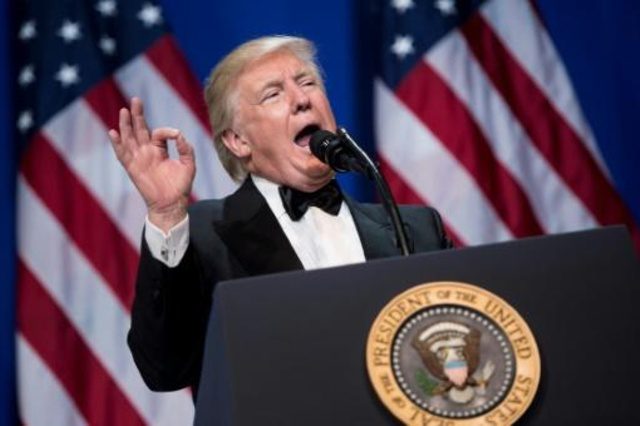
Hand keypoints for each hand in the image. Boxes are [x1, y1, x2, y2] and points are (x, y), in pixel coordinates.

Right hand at [108, 97, 195, 231]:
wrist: (172, 204)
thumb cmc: (181, 186)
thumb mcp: (189, 164)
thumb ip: (186, 148)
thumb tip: (179, 134)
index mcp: (159, 149)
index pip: (158, 133)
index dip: (166, 131)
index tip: (175, 135)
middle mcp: (147, 152)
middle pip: (139, 129)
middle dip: (137, 115)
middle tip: (136, 100)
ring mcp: (138, 159)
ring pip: (129, 138)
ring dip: (126, 125)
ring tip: (124, 110)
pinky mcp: (132, 168)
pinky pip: (122, 154)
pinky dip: (117, 144)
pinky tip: (113, 132)